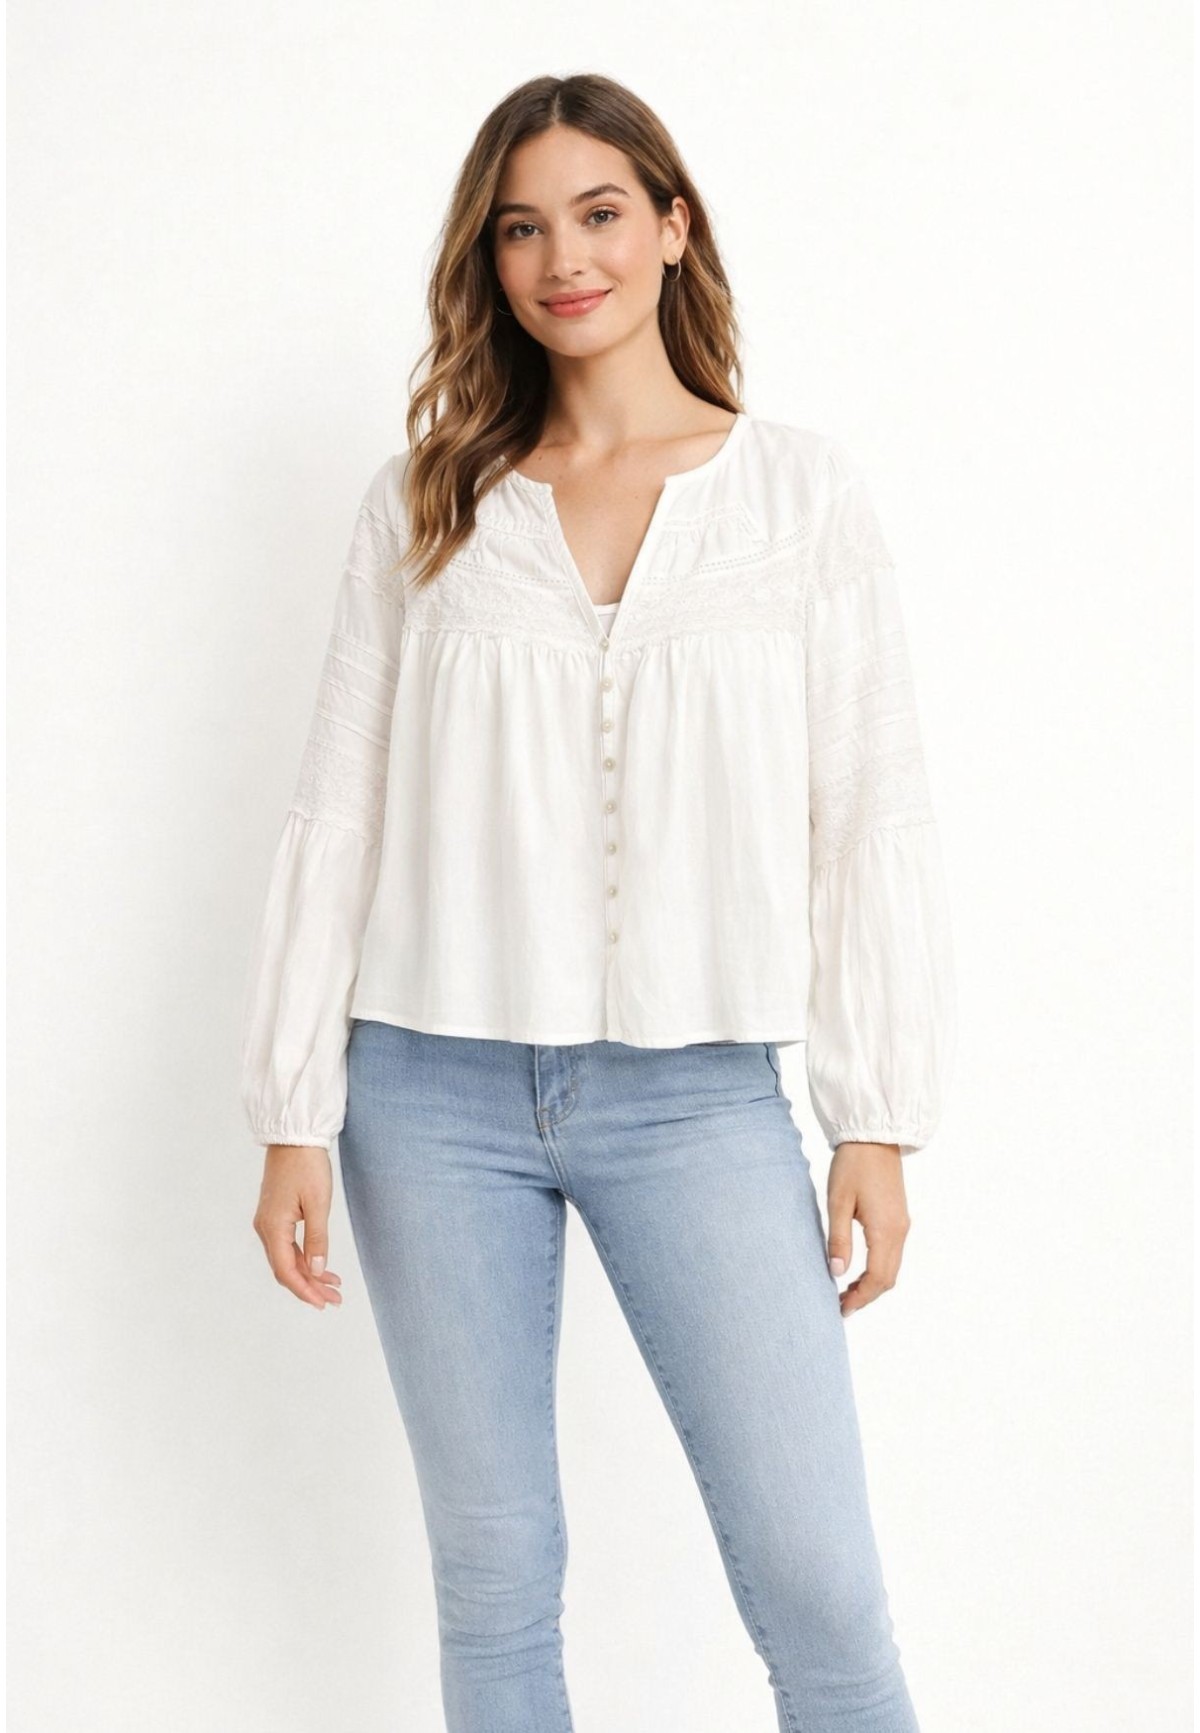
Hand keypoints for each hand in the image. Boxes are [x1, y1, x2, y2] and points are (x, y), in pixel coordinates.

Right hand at [252, 1144, 343, 1309]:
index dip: (305, 1290)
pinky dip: (303, 1258)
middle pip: (285, 1268)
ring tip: (333, 1286)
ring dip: (308, 1274)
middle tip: (335, 1299)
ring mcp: (268, 1222)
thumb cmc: (307, 1165)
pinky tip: (320, 1265)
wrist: (294, 1137)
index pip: (286, 1270)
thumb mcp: (318, 1203)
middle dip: (309, 1286)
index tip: (324, 1303)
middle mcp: (265, 1228)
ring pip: (286, 1258)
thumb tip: (316, 1269)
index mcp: (273, 1227)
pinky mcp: (275, 1215)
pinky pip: (286, 1245)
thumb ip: (317, 1239)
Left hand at [826, 1142, 909, 1316]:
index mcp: (886, 1230)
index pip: (877, 1278)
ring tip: (846, 1292)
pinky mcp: (899, 1217)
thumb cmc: (853, 1165)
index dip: (860, 1298)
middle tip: (841, 1306)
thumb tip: (837, 1273)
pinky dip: (878, 1270)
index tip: (841, 1309)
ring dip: (872, 1284)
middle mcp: (900, 1231)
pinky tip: (859, 1270)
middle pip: (888, 1279)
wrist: (874, 1136)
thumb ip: (838, 1239)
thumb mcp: (838, 1201)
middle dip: (866, 1296)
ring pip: (892, 1268)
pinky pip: (892, 1254)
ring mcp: (902, 1224)